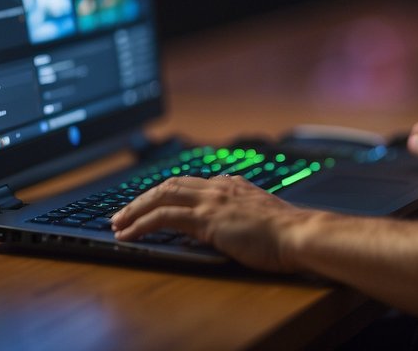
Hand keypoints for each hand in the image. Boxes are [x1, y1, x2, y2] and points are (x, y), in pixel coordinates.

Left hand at [111, 175, 315, 272]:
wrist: (299, 234)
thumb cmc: (287, 233)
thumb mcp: (260, 217)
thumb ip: (241, 213)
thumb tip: (224, 225)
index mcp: (233, 185)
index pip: (190, 183)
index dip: (166, 192)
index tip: (152, 201)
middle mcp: (219, 187)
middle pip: (170, 185)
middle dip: (142, 198)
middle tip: (123, 212)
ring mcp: (212, 201)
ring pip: (161, 196)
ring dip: (135, 209)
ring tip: (118, 223)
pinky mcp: (206, 219)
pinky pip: (163, 218)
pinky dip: (141, 225)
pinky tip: (129, 234)